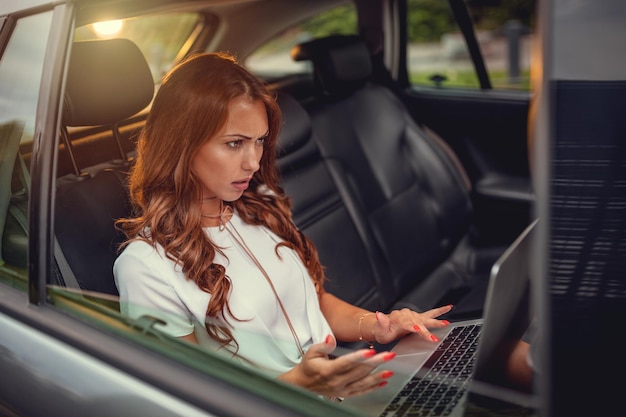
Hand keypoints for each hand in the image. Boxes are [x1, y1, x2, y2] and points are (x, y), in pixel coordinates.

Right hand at [278, 334, 395, 397]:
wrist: (303, 384)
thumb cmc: (309, 366)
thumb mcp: (311, 352)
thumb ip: (323, 345)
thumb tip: (330, 338)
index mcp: (328, 371)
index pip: (346, 363)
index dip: (359, 357)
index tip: (371, 351)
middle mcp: (336, 382)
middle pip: (358, 372)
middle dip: (375, 363)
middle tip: (388, 355)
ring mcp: (342, 390)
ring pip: (362, 384)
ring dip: (377, 377)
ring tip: (389, 371)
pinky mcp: (345, 394)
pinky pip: (361, 392)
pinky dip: (373, 387)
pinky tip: (383, 382)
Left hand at [372, 305, 452, 343]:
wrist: (383, 326)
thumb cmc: (381, 331)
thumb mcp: (379, 329)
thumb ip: (381, 322)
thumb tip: (379, 314)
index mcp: (398, 318)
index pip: (407, 323)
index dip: (413, 326)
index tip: (418, 329)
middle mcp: (407, 315)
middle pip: (418, 323)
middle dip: (426, 330)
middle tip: (433, 338)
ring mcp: (413, 315)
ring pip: (427, 318)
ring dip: (436, 321)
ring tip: (446, 323)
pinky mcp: (418, 317)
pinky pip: (431, 313)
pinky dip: (440, 311)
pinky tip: (449, 307)